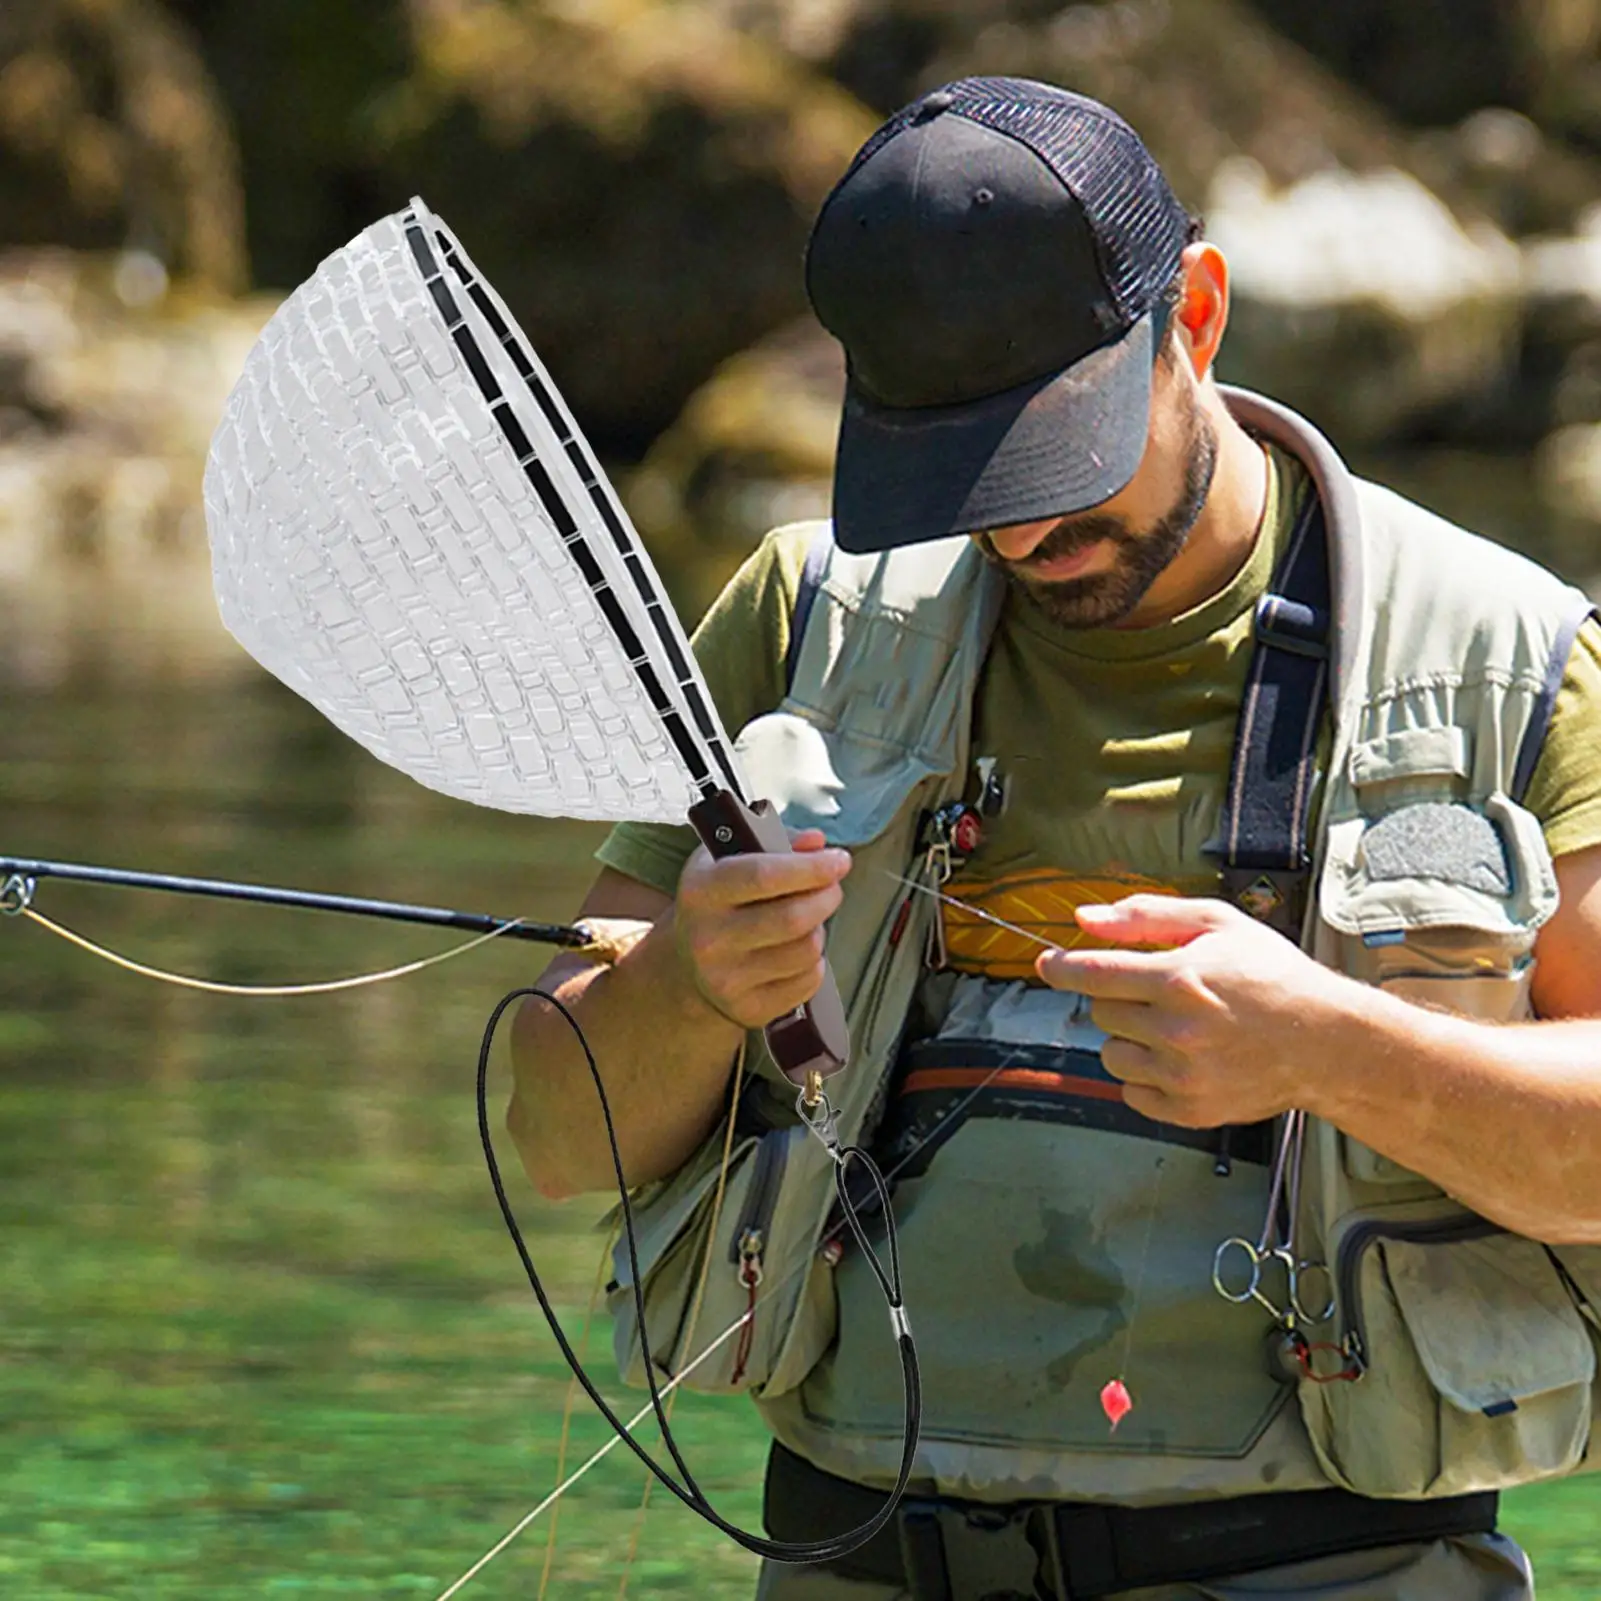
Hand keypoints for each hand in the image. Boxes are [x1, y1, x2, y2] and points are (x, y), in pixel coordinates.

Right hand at [673, 829, 849, 1030]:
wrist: (687, 965)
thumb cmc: (720, 901)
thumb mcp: (732, 860)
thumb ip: (776, 843)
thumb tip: (816, 843)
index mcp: (702, 891)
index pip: (764, 876)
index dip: (811, 867)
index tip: (840, 860)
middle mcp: (709, 938)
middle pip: (793, 918)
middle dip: (826, 897)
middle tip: (832, 889)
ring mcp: (726, 979)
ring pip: (806, 950)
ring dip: (820, 930)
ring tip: (808, 921)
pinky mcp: (748, 1009)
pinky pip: (808, 982)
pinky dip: (815, 963)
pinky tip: (798, 952)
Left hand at [1036, 895, 1353, 1127]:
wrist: (1325, 1040)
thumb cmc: (1273, 976)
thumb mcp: (1216, 924)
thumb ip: (1146, 916)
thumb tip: (1085, 919)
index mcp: (1179, 979)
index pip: (1092, 974)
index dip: (1061, 966)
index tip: (1048, 963)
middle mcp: (1176, 1031)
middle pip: (1101, 1012)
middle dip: (1119, 997)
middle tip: (1158, 992)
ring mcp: (1182, 1076)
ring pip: (1111, 1054)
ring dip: (1129, 1037)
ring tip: (1172, 1026)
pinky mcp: (1189, 1110)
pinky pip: (1131, 1092)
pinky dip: (1145, 1076)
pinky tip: (1179, 1058)